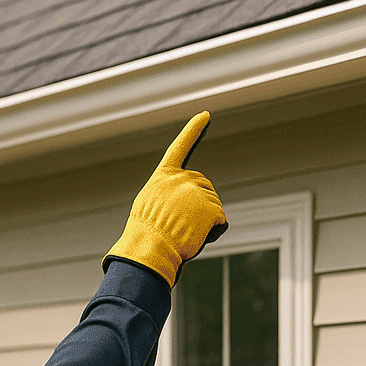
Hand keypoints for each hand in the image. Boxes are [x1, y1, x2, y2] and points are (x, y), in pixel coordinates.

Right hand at [103, 112, 227, 286]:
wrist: (149, 251)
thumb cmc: (145, 235)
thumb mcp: (148, 204)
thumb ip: (165, 193)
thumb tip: (179, 202)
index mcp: (163, 177)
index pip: (180, 147)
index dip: (193, 130)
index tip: (206, 115)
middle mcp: (181, 179)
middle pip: (203, 186)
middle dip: (199, 203)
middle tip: (182, 225)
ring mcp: (197, 192)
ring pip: (212, 204)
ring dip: (204, 220)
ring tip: (184, 232)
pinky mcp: (211, 208)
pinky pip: (220, 219)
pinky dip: (213, 231)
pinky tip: (196, 237)